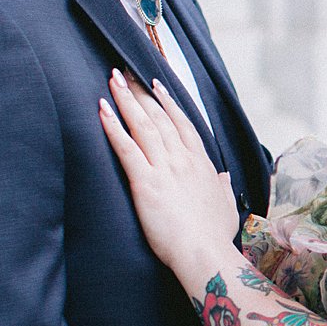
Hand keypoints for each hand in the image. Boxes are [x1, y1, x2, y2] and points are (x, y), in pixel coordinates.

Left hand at [98, 71, 239, 275]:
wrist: (204, 253)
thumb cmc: (214, 236)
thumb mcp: (225, 207)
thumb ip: (221, 188)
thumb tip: (222, 177)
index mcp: (201, 164)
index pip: (183, 124)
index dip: (168, 102)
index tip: (156, 84)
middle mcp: (183, 160)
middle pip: (159, 117)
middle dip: (141, 92)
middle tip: (126, 72)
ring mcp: (165, 168)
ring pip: (143, 125)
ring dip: (126, 99)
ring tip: (113, 79)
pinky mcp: (146, 182)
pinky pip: (126, 147)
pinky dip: (112, 126)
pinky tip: (101, 109)